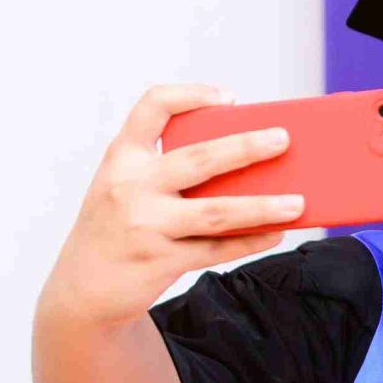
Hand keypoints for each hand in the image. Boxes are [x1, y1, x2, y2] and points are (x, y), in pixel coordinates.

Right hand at [38, 83, 305, 329]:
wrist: (84, 287)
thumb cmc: (117, 226)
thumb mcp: (127, 187)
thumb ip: (169, 172)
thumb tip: (246, 170)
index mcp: (122, 157)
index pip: (152, 107)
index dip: (191, 95)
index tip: (229, 98)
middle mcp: (131, 186)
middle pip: (199, 159)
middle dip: (246, 147)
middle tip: (283, 139)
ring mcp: (146, 225)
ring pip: (217, 212)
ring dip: (262, 206)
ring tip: (298, 202)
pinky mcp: (161, 261)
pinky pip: (217, 249)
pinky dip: (250, 240)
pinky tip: (276, 232)